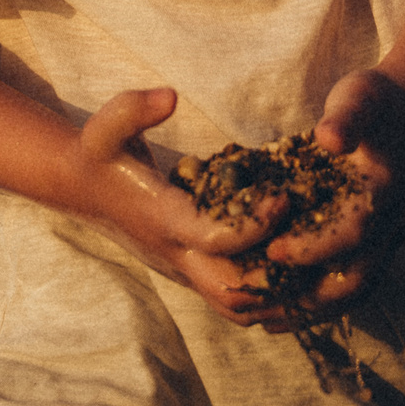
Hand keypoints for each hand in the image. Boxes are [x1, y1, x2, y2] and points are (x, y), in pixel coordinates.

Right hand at [72, 88, 297, 326]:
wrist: (85, 189)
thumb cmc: (103, 152)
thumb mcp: (108, 124)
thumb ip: (134, 108)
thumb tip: (171, 96)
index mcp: (163, 220)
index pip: (213, 240)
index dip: (255, 226)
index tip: (285, 198)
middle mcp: (177, 255)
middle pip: (232, 293)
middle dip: (278, 278)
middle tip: (318, 243)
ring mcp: (186, 270)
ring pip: (237, 308)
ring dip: (279, 296)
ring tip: (319, 264)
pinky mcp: (195, 274)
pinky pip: (237, 302)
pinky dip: (270, 298)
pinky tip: (301, 272)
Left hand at [258, 69, 404, 319]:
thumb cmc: (376, 98)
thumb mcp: (360, 96)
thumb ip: (346, 118)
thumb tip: (329, 137)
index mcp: (386, 190)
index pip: (352, 233)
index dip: (312, 246)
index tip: (272, 251)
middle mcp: (393, 222)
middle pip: (357, 280)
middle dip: (308, 296)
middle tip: (259, 301)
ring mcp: (390, 236)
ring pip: (356, 291)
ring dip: (313, 310)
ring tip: (266, 320)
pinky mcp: (379, 241)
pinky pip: (354, 284)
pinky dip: (323, 301)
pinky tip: (288, 309)